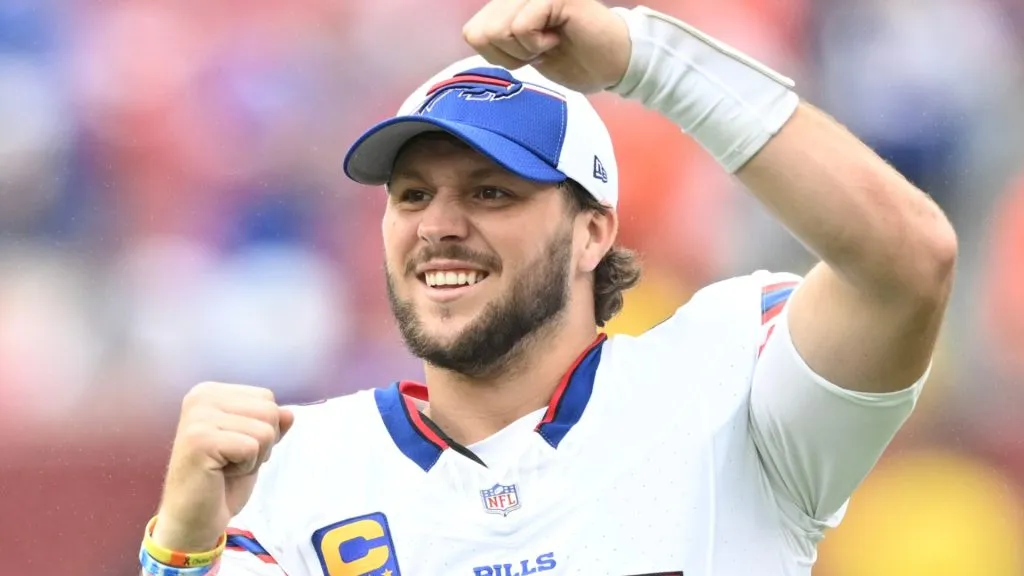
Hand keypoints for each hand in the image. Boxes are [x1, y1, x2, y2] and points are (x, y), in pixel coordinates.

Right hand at [151, 382, 293, 551]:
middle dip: (262, 442)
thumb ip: (271, 424)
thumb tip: (289, 413)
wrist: (194, 518)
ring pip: (265, 430)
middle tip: (231, 460)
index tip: (234, 447)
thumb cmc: (222, 480)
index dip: (263, 428)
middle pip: (269, 410)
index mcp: (210, 391)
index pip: (266, 397)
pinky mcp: (199, 440)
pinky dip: (245, 467)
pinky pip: (252, 447)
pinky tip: (221, 474)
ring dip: (254, 457)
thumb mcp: (254, 445)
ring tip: (226, 467)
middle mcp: (200, 397)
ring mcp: (197, 417)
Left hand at [462, 0, 630, 93]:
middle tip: (540, 50)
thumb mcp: (521, 55)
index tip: (528, 54)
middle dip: (510, 55)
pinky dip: (537, 45)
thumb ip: (496, 40)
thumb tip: (474, 34)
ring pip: (498, 31)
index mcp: (507, 4)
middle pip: (481, 34)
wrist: (612, 63)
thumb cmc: (571, 59)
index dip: (498, 56)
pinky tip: (556, 39)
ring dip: (525, 50)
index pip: (472, 33)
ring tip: (550, 43)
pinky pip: (521, 28)